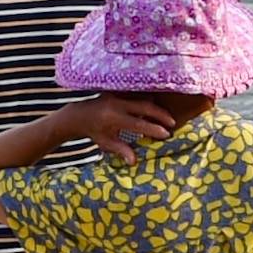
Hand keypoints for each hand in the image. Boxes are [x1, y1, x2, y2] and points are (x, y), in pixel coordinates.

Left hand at [36, 94, 175, 161]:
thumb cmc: (94, 132)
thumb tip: (134, 162)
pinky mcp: (118, 90)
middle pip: (144, 107)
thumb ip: (121, 150)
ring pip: (142, 98)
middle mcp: (116, 104)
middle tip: (173, 122)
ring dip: (156, 106)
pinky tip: (156, 107)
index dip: (153, 129)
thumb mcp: (106, 143)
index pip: (138, 124)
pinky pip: (136, 94)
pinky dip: (147, 100)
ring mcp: (117, 95)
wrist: (79, 115)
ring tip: (168, 115)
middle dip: (160, 114)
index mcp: (113, 118)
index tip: (166, 134)